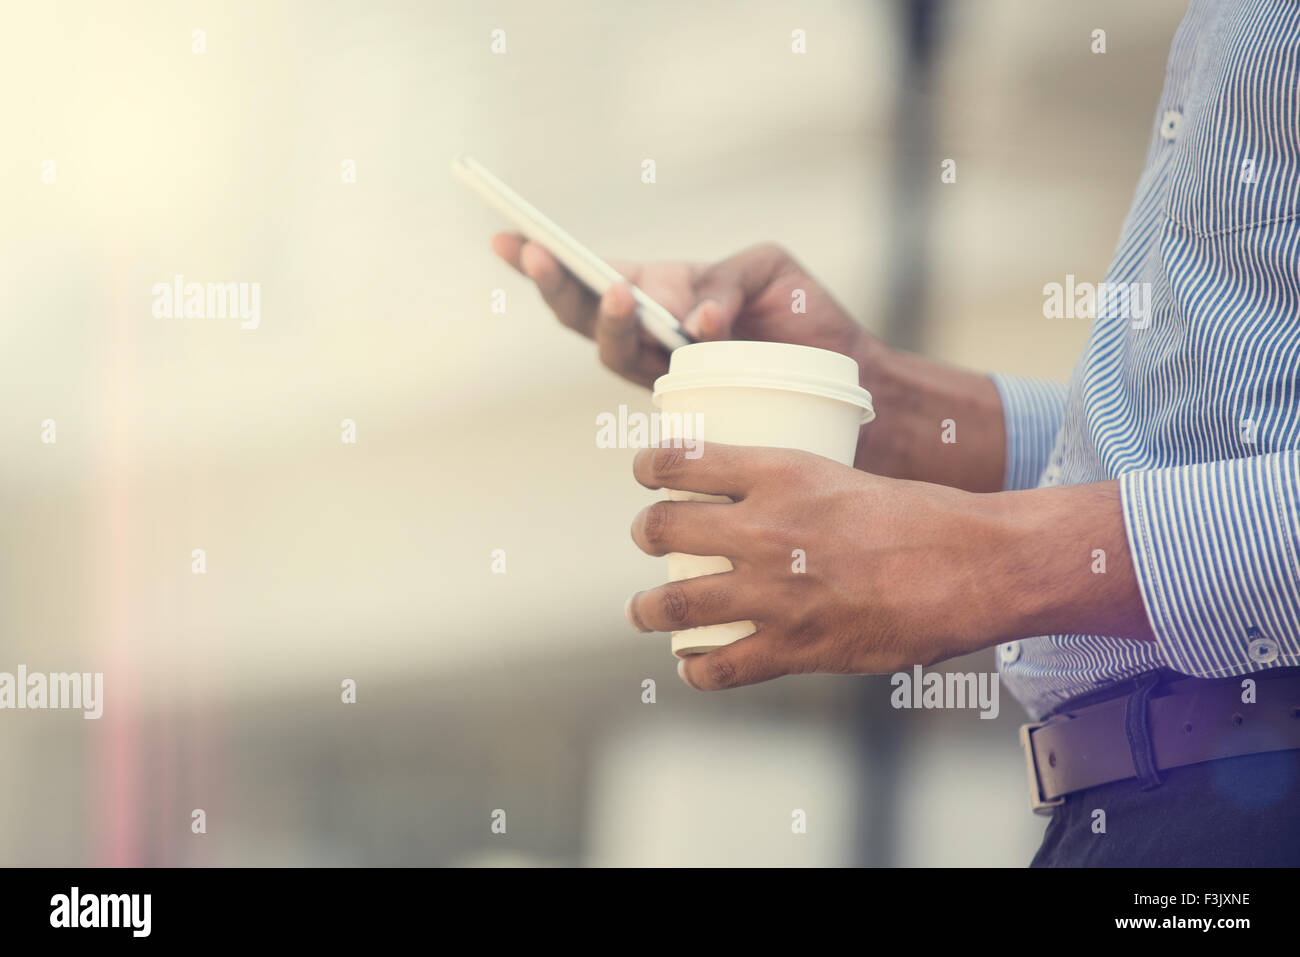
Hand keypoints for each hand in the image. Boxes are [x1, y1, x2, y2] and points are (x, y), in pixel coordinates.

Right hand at [491, 236, 870, 388]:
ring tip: (617, 290)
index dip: (547, 261)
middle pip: (584, 317)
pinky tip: (693, 330)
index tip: (505, 237)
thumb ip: (724, 280)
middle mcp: (652, 337)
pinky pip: (666, 386)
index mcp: (658, 294)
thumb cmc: (803, 318)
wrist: (852, 376)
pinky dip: (677, 355)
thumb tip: (693, 323)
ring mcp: (668, 374)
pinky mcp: (695, 406)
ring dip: (609, 321)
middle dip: (558, 286)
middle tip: (541, 254)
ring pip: (615, 353)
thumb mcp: (767, 270)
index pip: (592, 275)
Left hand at [623, 443, 1153, 690]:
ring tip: (644, 611)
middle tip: (650, 538)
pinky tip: (696, 665)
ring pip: (671, 603)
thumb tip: (759, 501)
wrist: (975, 566)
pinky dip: (697, 669)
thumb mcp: (846, 477)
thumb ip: (794, 491)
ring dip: (647, 609)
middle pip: (662, 529)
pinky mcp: (794, 647)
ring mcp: (774, 593)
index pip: (682, 459)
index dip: (649, 466)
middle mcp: (764, 530)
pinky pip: (717, 668)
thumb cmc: (922, 517)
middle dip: (646, 533)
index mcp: (780, 474)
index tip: (645, 473)